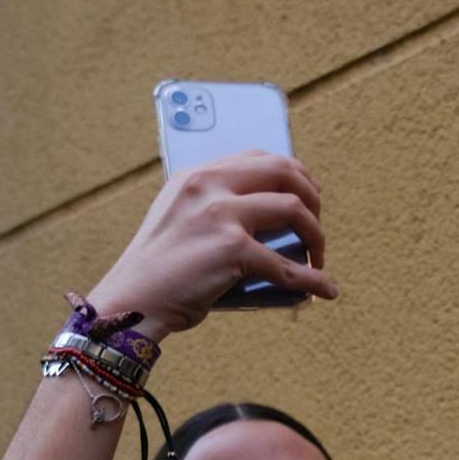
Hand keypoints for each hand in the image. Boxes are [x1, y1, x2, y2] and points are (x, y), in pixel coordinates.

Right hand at [87, 152, 337, 335]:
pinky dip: (312, 280)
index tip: (308, 194)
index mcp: (196, 176)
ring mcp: (221, 214)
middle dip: (313, 197)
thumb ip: (210, 207)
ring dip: (317, 235)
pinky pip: (287, 266)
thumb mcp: (178, 219)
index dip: (293, 173)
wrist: (132, 302)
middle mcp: (209, 186)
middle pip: (283, 172)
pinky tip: (326, 289)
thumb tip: (263, 217)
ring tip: (318, 257)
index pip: (257, 157)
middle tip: (318, 225)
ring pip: (294, 210)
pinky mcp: (231, 249)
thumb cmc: (158, 271)